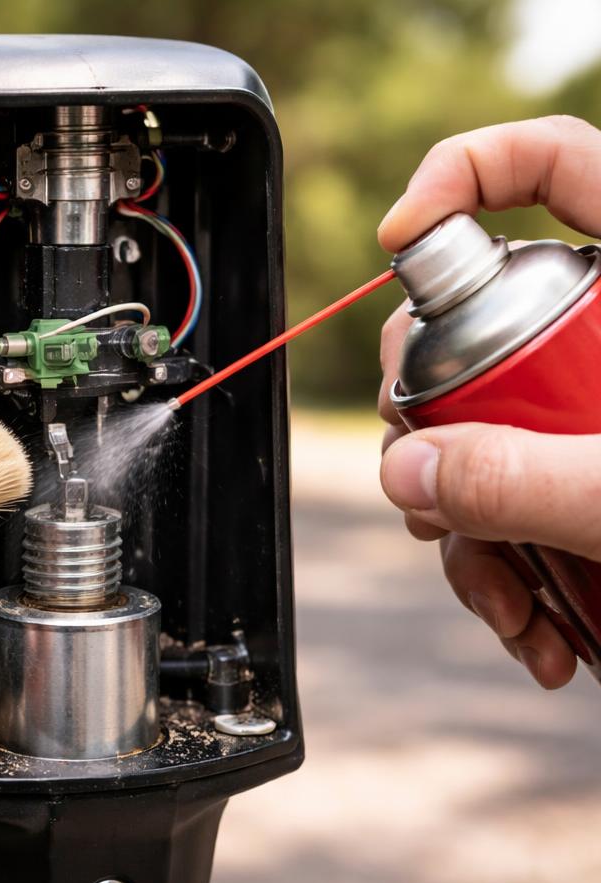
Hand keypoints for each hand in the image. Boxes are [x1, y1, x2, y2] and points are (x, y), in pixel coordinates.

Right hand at [378, 115, 600, 688]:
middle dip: (428, 425)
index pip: (557, 163)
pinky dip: (505, 562)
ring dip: (467, 531)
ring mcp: (594, 405)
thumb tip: (406, 472)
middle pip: (474, 326)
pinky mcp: (590, 468)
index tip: (395, 238)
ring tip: (508, 609)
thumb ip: (526, 481)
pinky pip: (512, 493)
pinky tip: (532, 626)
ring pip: (478, 430)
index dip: (461, 176)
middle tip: (427, 498)